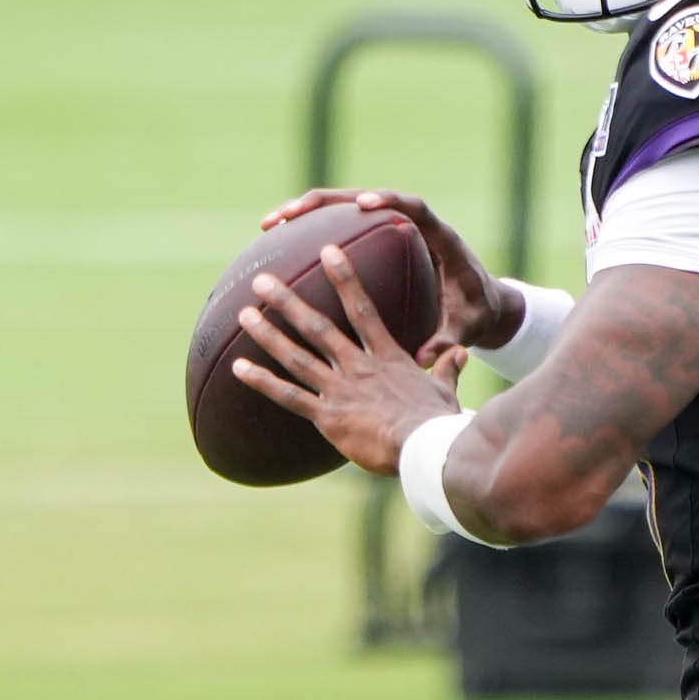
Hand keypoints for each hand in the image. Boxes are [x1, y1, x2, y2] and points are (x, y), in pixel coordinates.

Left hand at [227, 242, 463, 476]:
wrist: (427, 448)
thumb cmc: (439, 421)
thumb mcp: (445, 389)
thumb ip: (447, 366)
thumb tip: (460, 353)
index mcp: (386, 357)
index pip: (362, 310)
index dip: (344, 278)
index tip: (328, 251)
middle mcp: (358, 367)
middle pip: (317, 328)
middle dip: (288, 301)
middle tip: (262, 280)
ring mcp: (340, 390)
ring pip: (298, 356)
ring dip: (268, 334)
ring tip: (244, 314)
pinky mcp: (328, 417)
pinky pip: (289, 397)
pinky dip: (263, 382)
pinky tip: (238, 369)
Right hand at [258, 188, 501, 363]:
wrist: (484, 304)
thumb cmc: (477, 313)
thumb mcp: (468, 328)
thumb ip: (451, 340)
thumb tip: (429, 359)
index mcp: (442, 239)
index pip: (414, 208)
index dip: (390, 201)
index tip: (364, 204)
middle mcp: (413, 225)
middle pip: (364, 198)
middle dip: (327, 202)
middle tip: (291, 213)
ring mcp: (392, 228)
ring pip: (344, 208)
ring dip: (307, 212)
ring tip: (270, 224)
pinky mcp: (378, 238)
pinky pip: (340, 225)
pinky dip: (310, 229)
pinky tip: (278, 240)